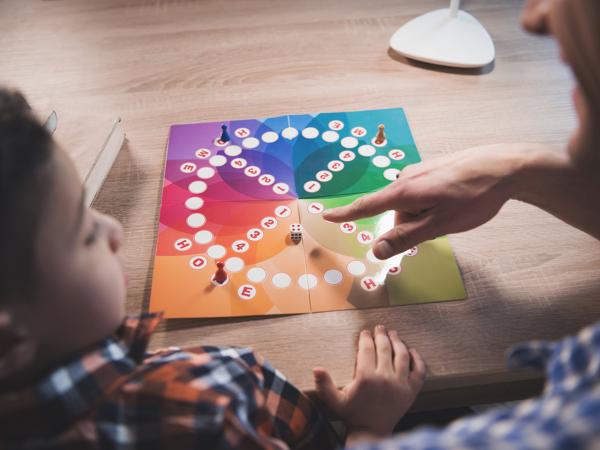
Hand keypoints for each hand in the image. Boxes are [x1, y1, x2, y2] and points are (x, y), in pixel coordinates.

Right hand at [312, 325, 425, 439]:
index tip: (365, 332)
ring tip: (393, 334)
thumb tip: (315, 368)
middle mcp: (385, 378)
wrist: (371, 431)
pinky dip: (417, 359)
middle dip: (381, 335)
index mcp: (366, 377)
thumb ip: (324, 385)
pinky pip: (419, 371)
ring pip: (402, 355)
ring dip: (398, 342)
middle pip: (385, 349)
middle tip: (379, 328)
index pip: (367, 350)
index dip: (365, 338)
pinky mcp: (411, 391)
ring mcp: (401, 384)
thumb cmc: (352, 414)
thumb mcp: (335, 400)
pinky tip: (412, 351)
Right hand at [322, 144, 532, 258]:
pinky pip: (421, 194)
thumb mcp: (440, 224)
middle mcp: (406, 178)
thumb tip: (376, 250)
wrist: (505, 166)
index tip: (327, 216)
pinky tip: (454, 202)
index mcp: (404, 191)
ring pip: (410, 204)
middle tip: (440, 226)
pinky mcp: (432, 170)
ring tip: (452, 212)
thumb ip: (406, 237)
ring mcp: (420, 172)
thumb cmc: (474, 196)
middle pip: (395, 211)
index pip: (366, 206)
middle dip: (410, 224)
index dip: (346, 214)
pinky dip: (430, 205)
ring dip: (423, 214)